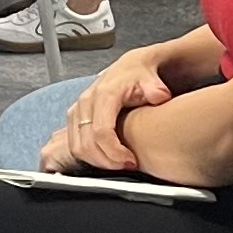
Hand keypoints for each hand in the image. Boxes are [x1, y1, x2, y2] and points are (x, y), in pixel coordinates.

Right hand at [58, 48, 178, 173]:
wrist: (131, 67)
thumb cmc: (140, 75)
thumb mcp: (151, 78)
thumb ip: (155, 88)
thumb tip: (158, 95)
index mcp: (103, 94)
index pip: (101, 132)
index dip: (114, 152)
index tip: (131, 161)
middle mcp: (85, 102)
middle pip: (87, 144)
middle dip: (107, 162)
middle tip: (128, 166)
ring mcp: (77, 111)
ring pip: (78, 148)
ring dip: (98, 162)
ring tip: (119, 164)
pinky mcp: (74, 118)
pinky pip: (75, 146)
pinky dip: (89, 157)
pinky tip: (108, 158)